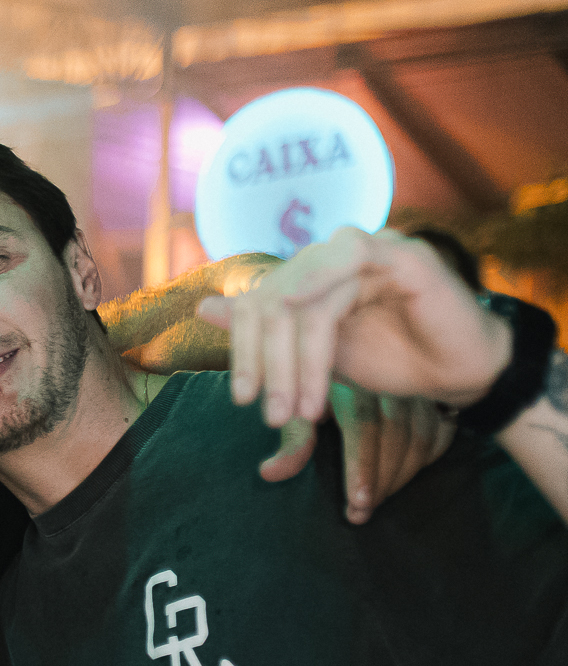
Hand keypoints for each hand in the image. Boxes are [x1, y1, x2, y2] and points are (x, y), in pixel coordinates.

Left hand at [196, 226, 510, 426]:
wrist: (459, 372)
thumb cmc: (392, 359)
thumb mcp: (316, 354)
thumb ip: (266, 331)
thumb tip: (205, 306)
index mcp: (311, 276)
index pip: (257, 303)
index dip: (242, 350)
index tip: (242, 399)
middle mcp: (334, 255)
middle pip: (273, 301)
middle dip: (268, 364)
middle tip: (271, 415)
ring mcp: (370, 250)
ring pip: (306, 297)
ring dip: (298, 359)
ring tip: (302, 411)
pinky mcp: (404, 255)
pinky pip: (352, 257)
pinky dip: (322, 286)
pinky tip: (306, 329)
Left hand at [258, 384, 455, 522]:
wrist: (352, 350)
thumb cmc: (320, 386)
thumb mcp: (301, 408)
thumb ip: (293, 441)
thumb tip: (270, 473)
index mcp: (352, 380)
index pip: (362, 427)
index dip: (362, 467)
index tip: (358, 502)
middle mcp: (389, 379)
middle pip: (395, 435)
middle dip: (381, 480)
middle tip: (362, 512)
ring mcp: (417, 386)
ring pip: (422, 435)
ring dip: (403, 474)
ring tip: (380, 501)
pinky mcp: (436, 393)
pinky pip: (442, 429)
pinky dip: (429, 456)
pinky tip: (408, 476)